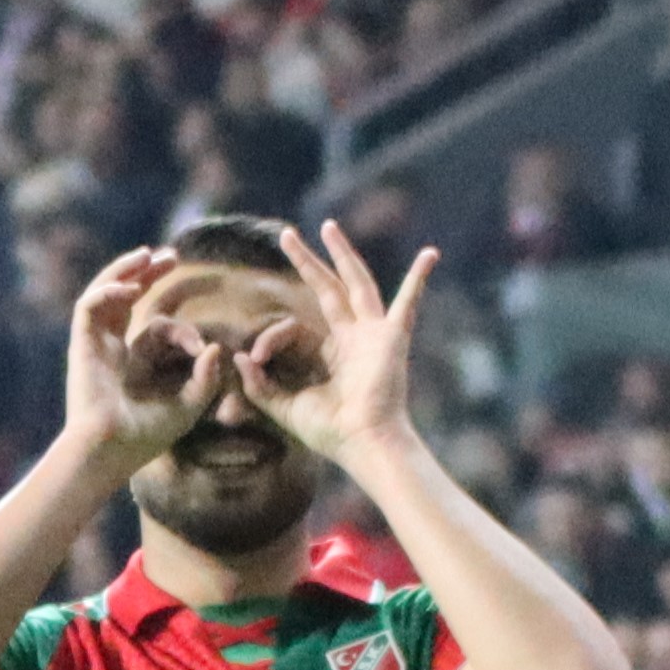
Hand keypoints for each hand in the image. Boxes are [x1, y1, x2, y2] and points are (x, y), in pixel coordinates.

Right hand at [53, 243, 214, 471]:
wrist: (112, 448)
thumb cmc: (146, 436)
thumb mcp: (188, 405)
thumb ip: (205, 378)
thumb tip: (216, 347)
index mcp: (132, 363)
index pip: (156, 327)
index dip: (181, 328)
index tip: (199, 345)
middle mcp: (111, 348)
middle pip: (125, 297)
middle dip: (148, 273)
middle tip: (172, 256)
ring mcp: (94, 344)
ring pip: (103, 292)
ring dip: (124, 270)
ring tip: (146, 255)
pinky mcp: (81, 343)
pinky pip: (89, 305)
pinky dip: (108, 290)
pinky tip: (132, 289)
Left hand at [218, 221, 435, 470]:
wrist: (363, 443)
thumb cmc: (331, 433)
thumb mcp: (285, 407)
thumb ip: (259, 386)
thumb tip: (238, 357)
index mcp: (331, 353)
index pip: (295, 325)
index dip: (271, 335)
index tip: (258, 357)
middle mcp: (353, 337)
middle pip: (327, 288)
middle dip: (307, 261)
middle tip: (287, 235)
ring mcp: (373, 333)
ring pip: (356, 282)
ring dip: (342, 253)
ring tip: (327, 227)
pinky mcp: (391, 337)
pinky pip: (408, 303)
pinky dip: (419, 279)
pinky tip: (430, 254)